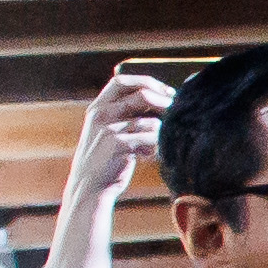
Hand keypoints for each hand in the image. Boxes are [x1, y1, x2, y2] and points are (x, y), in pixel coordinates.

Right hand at [75, 69, 168, 200]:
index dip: (147, 82)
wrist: (90, 186)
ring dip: (161, 132)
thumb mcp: (110, 130)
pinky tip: (147, 155)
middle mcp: (100, 114)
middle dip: (165, 103)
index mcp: (98, 107)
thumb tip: (163, 98)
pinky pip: (151, 137)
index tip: (166, 91)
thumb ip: (127, 114)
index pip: (121, 81)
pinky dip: (156, 146)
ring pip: (151, 120)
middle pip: (142, 94)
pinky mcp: (117, 145)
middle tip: (177, 114)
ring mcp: (108, 129)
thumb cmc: (108, 157)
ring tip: (154, 144)